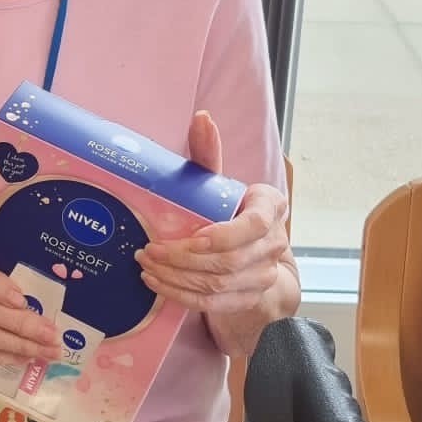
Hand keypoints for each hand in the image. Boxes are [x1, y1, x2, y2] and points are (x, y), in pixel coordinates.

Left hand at [136, 112, 291, 317]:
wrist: (250, 256)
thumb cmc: (229, 212)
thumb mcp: (218, 183)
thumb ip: (209, 153)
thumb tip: (201, 118)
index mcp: (271, 207)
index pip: (254, 225)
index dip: (222, 235)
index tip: (191, 236)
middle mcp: (274, 243)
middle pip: (229, 260)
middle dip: (183, 257)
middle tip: (149, 250)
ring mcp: (264, 275)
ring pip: (218, 284)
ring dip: (177, 276)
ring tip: (147, 264)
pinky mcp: (248, 298)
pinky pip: (213, 303)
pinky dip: (181, 294)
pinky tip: (157, 283)